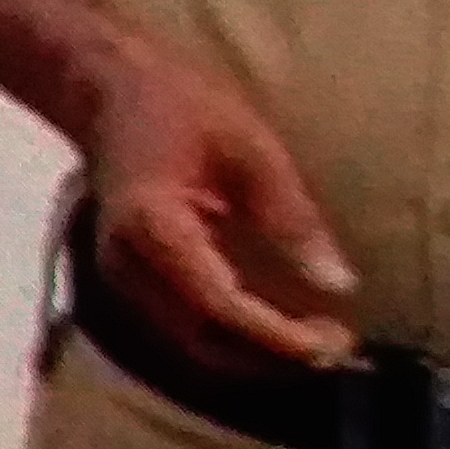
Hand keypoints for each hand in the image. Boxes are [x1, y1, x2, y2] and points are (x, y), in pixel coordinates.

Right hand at [84, 38, 358, 372]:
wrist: (110, 92)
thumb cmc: (183, 105)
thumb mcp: (252, 149)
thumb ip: (292, 219)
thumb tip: (340, 286)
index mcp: (151, 223)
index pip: (216, 303)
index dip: (275, 335)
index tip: (332, 343)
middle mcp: (127, 263)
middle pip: (202, 340)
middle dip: (271, 355)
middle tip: (339, 344)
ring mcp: (123, 278)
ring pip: (193, 346)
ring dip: (254, 356)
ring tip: (318, 342)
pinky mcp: (134, 282)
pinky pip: (186, 330)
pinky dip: (234, 340)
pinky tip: (278, 329)